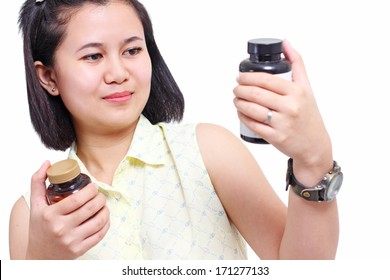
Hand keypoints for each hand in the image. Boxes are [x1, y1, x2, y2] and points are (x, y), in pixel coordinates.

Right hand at [26, 161, 109, 258]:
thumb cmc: (39, 228)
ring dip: (105, 210)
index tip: (94, 186)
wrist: (39, 256)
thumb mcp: (35, 205)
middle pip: (90, 208)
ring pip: (98, 221)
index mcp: (51, 215)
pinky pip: (100, 235)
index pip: (77, 199)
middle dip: (100, 198)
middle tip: (100, 194)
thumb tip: (47, 163)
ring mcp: (72, 240)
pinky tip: (104, 217)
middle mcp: (61, 228)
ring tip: (103, 204)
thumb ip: (38, 182)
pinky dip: (106, 224)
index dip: (91, 190)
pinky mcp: (80, 250)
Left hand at [233, 40, 331, 167]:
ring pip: (252, 109)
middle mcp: (291, 107)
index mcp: (297, 92)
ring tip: (236, 98)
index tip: (240, 77)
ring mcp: (283, 123)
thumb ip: (297, 64)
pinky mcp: (276, 137)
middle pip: (256, 94)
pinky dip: (243, 117)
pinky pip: (253, 125)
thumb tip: (285, 43)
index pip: (266, 80)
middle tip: (236, 87)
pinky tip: (240, 112)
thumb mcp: (307, 88)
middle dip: (240, 89)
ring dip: (238, 102)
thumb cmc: (308, 114)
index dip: (249, 77)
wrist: (314, 144)